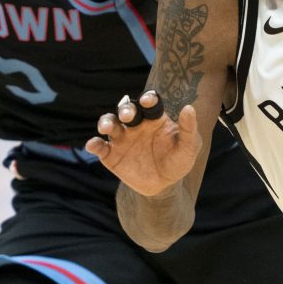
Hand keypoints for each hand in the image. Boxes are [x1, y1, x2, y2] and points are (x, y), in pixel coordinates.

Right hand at [85, 90, 201, 196]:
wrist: (165, 185)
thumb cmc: (179, 160)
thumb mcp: (189, 146)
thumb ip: (189, 128)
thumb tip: (189, 108)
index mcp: (155, 118)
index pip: (150, 103)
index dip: (148, 98)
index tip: (148, 101)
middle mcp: (136, 124)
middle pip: (127, 109)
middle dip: (126, 109)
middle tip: (128, 115)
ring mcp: (122, 138)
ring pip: (110, 123)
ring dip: (106, 122)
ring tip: (106, 127)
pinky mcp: (111, 154)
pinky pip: (99, 146)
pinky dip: (94, 144)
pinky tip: (93, 145)